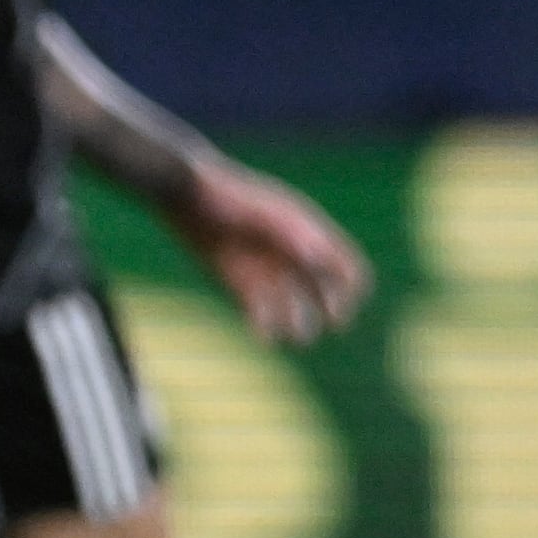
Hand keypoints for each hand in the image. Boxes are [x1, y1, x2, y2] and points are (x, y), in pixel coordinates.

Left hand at [170, 156, 371, 347]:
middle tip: (334, 326)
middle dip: (332, 310)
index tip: (344, 304)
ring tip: (298, 338)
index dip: (352, 288)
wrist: (186, 199)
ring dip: (300, 325)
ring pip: (294, 306)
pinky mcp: (239, 283)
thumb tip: (317, 259)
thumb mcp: (264, 214)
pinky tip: (265, 338)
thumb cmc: (230, 199)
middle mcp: (292, 256)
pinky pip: (260, 311)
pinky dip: (265, 326)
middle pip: (325, 290)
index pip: (346, 266)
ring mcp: (267, 271)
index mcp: (310, 233)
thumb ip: (293, 234)